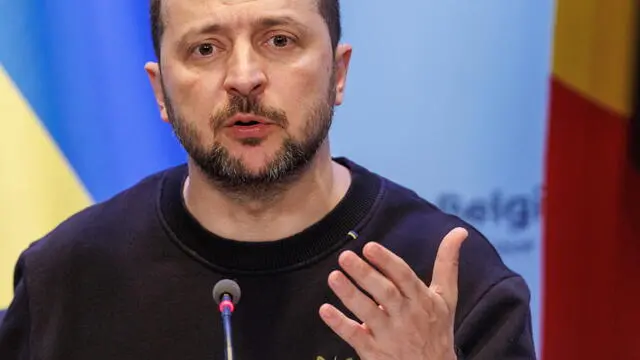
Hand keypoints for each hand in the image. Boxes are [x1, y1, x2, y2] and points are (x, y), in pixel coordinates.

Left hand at [319, 227, 467, 359]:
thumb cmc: (437, 329)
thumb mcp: (446, 298)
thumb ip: (447, 264)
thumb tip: (460, 231)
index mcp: (422, 300)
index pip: (404, 277)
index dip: (387, 262)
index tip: (369, 247)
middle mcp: (406, 316)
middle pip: (385, 293)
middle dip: (365, 274)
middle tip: (346, 256)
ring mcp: (389, 335)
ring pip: (368, 313)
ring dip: (350, 295)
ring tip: (333, 277)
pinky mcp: (374, 352)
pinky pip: (355, 337)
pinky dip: (340, 324)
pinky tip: (324, 310)